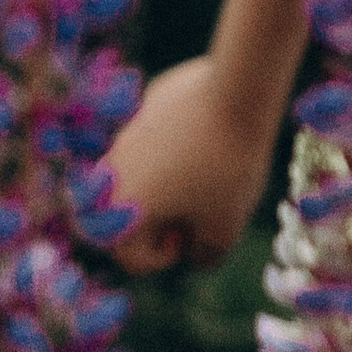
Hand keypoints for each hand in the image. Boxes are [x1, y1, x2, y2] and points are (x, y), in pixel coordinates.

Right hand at [102, 56, 272, 272]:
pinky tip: (208, 140)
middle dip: (156, 221)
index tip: (190, 237)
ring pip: (139, 173)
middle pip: (127, 213)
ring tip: (204, 177)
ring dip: (165, 185)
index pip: (128, 255)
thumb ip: (206, 252)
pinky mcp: (147, 105)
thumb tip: (195, 253)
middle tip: (192, 213)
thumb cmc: (228, 166)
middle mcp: (114, 172)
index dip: (160, 258)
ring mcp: (127, 134)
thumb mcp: (225, 225)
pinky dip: (174, 149)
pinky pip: (153, 139)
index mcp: (123, 209)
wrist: (237, 92)